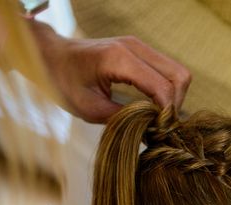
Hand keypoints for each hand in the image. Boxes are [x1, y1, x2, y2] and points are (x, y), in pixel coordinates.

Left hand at [30, 21, 191, 122]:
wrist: (51, 56)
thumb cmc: (63, 82)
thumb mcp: (90, 109)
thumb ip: (124, 118)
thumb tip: (152, 131)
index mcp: (118, 59)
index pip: (162, 87)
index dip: (167, 113)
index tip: (159, 132)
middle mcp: (133, 47)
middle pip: (179, 75)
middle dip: (176, 104)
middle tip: (162, 125)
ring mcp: (138, 46)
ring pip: (177, 72)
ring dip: (174, 97)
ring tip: (159, 117)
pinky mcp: (139, 50)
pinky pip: (166, 70)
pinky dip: (167, 89)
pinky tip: (153, 107)